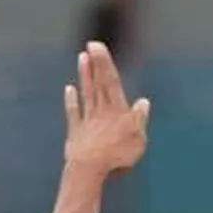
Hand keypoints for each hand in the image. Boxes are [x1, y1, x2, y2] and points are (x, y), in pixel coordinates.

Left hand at [64, 42, 148, 176]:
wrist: (89, 168)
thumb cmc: (117, 155)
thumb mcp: (138, 139)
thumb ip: (139, 119)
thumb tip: (143, 102)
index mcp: (117, 111)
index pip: (111, 82)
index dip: (104, 63)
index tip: (97, 45)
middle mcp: (101, 111)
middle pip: (98, 84)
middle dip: (95, 64)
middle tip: (90, 45)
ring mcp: (87, 120)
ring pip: (87, 94)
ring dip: (85, 76)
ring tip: (82, 59)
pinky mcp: (76, 132)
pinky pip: (73, 113)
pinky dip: (71, 100)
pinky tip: (69, 89)